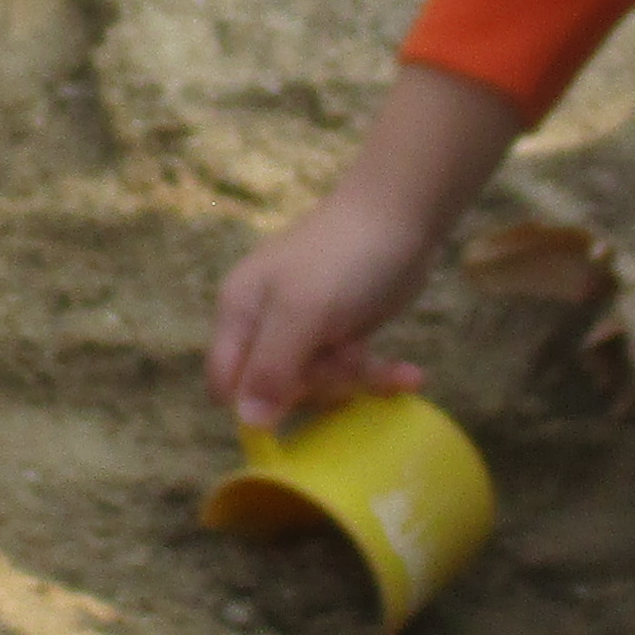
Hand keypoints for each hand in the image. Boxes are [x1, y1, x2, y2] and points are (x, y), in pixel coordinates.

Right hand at [206, 62, 530, 425]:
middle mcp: (265, 324)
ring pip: (319, 385)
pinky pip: (351, 372)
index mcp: (239, 313)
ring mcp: (306, 329)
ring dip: (353, 379)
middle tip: (346, 356)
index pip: (225, 384)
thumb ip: (273, 368)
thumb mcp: (303, 312)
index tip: (296, 399)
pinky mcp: (343, 332)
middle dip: (318, 384)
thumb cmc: (345, 258)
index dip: (254, 402)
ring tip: (373, 355)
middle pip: (277, 390)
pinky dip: (378, 375)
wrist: (404, 213)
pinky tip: (409, 375)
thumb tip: (247, 421)